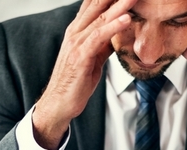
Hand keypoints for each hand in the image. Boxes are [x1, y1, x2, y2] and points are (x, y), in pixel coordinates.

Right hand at [32, 0, 136, 149]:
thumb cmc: (76, 82)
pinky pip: (99, 37)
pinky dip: (113, 26)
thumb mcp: (94, 58)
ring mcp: (76, 43)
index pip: (94, 5)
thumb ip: (104, 43)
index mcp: (77, 31)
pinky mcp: (81, 55)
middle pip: (97, 5)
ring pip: (100, 18)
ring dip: (119, 5)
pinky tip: (126, 19)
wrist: (59, 103)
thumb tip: (119, 33)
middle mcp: (75, 32)